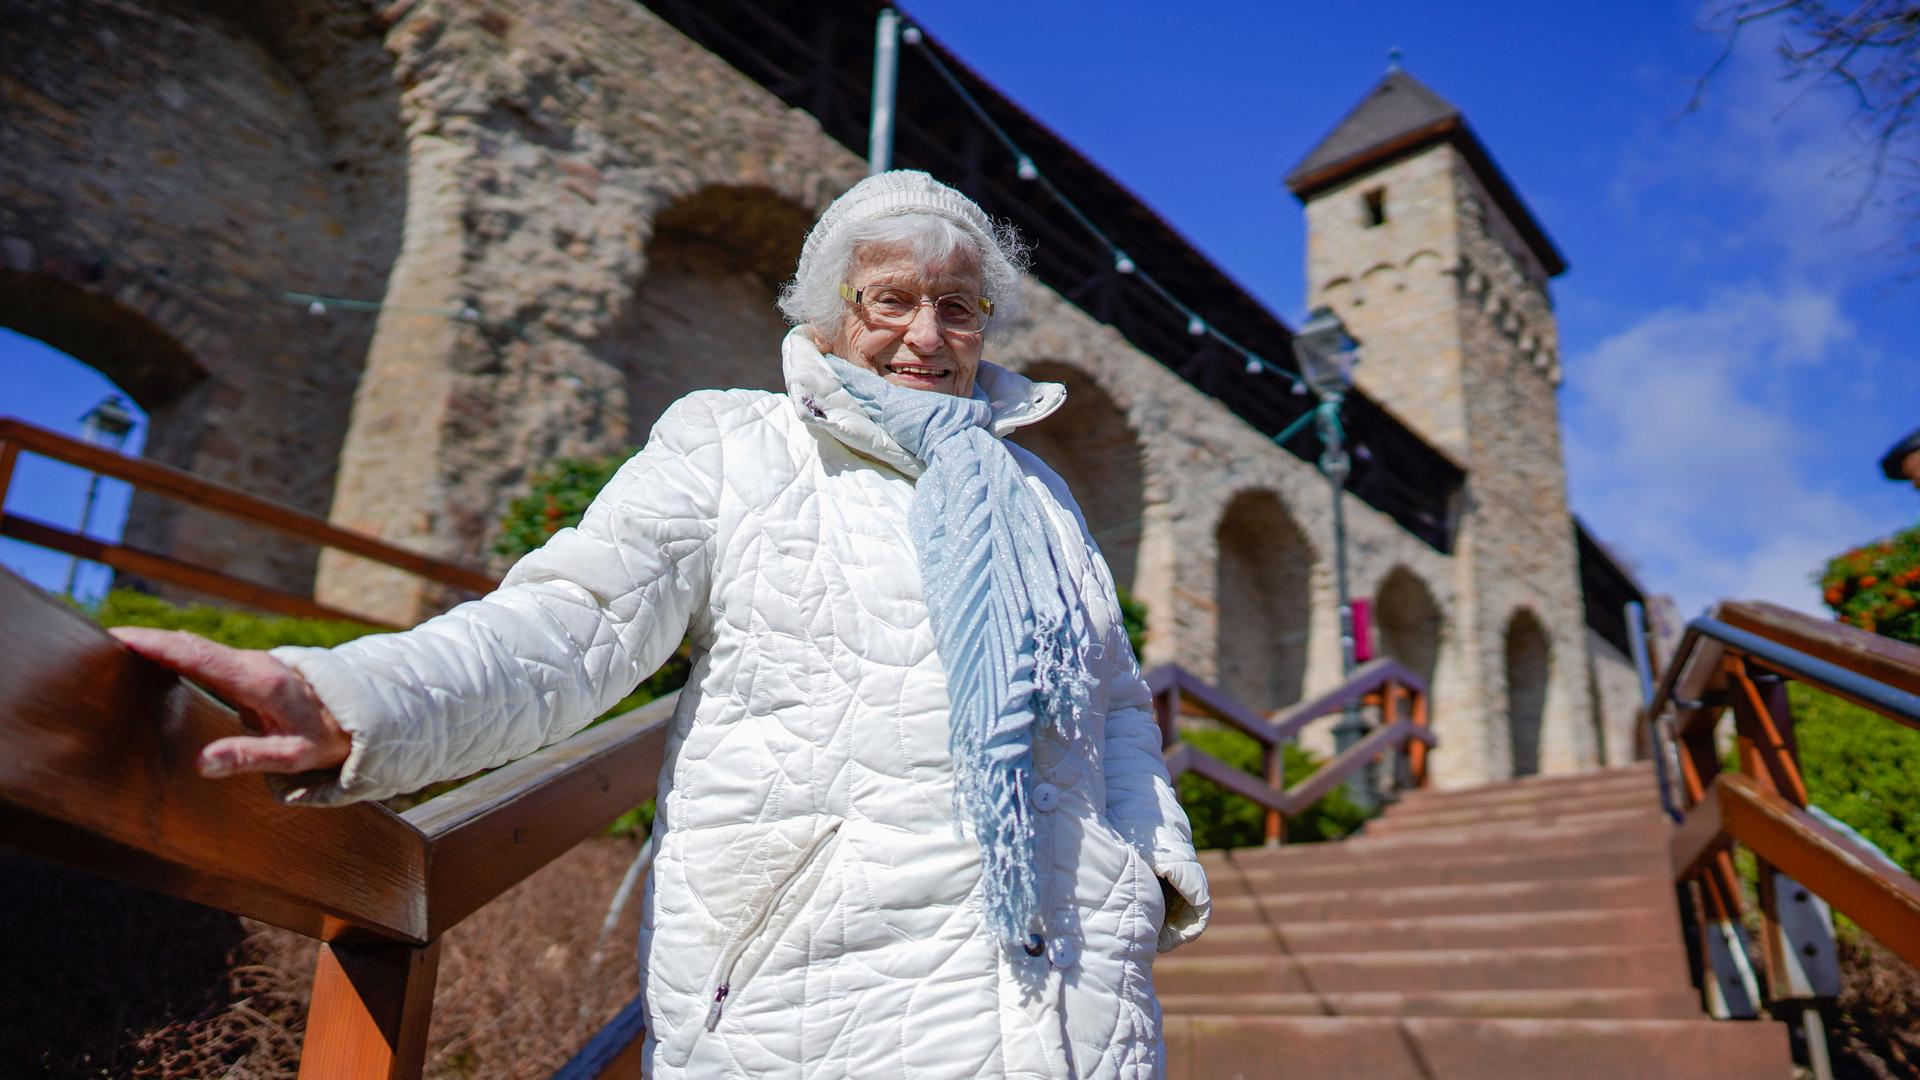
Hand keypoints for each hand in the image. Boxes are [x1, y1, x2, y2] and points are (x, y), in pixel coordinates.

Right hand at [109, 627, 350, 777]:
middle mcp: (252, 664)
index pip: (198, 656)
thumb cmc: (329, 738)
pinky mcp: (250, 670)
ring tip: (114, 648)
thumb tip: (202, 763)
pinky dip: (176, 653)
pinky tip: (151, 658)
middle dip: (147, 641)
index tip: (120, 638)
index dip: (157, 646)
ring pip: (197, 649)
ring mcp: (251, 664)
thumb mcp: (294, 755)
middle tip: (100, 640)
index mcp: (258, 680)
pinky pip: (206, 656)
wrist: (360, 716)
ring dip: (159, 646)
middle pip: (190, 646)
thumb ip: (250, 756)